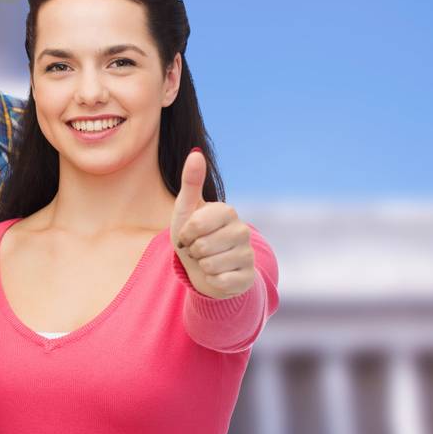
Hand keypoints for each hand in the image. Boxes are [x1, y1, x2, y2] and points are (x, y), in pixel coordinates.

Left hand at [171, 149, 253, 299]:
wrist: (203, 268)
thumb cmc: (192, 235)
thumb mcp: (186, 208)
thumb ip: (191, 181)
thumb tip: (196, 152)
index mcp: (227, 211)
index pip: (195, 225)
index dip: (185, 234)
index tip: (187, 234)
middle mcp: (242, 230)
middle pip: (202, 246)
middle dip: (193, 251)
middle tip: (197, 249)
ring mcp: (248, 255)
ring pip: (211, 265)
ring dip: (202, 266)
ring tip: (206, 260)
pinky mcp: (248, 277)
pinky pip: (220, 281)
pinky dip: (212, 281)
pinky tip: (216, 275)